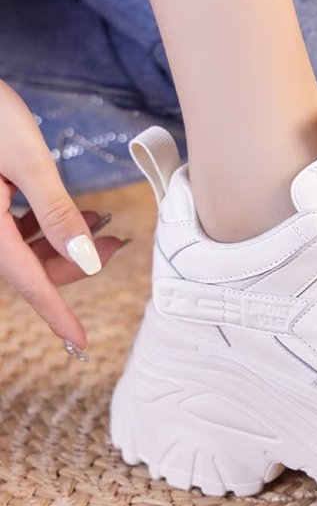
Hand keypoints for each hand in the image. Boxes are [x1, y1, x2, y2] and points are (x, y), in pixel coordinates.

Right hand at [0, 80, 127, 351]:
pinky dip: (42, 224)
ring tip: (104, 221)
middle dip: (72, 265)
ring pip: (20, 246)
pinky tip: (74, 209)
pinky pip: (10, 226)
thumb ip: (57, 213)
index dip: (57, 314)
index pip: (27, 283)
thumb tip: (85, 260)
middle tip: (118, 246)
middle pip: (25, 267)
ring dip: (62, 242)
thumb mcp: (28, 160)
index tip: (80, 344)